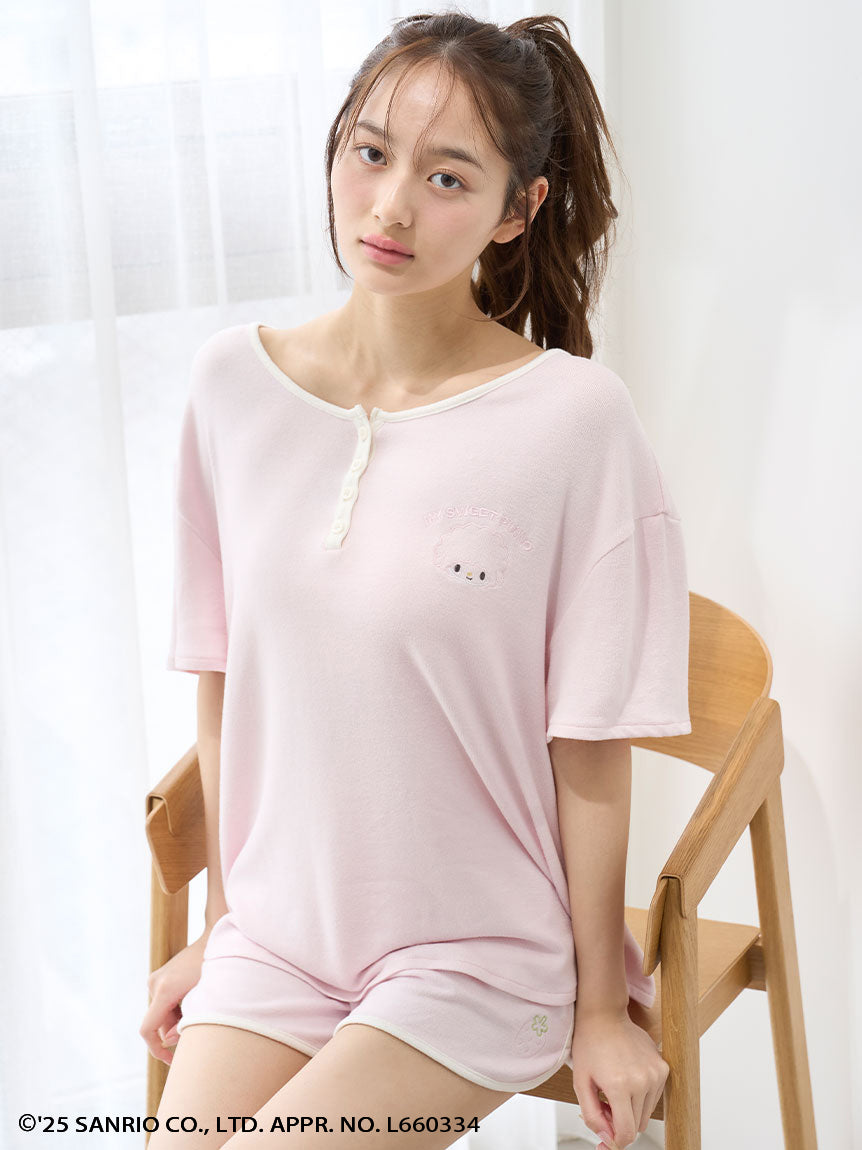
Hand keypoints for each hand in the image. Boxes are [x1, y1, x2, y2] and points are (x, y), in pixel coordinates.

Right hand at [139, 929, 209, 1064]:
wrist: (216, 937)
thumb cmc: (216, 968)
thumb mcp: (206, 998)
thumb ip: (188, 1022)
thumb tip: (169, 1039)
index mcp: (164, 989)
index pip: (148, 1029)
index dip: (157, 1050)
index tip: (171, 1061)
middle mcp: (155, 983)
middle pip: (158, 1023)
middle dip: (174, 1032)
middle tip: (199, 1031)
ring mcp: (156, 979)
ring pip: (162, 1014)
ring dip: (177, 1021)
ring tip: (202, 1010)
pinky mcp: (161, 978)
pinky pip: (164, 1004)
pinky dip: (177, 1011)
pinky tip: (195, 1002)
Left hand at [569, 1004, 668, 1148]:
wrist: (604, 1015)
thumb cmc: (589, 1044)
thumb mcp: (580, 1082)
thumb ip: (592, 1116)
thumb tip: (607, 1138)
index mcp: (620, 1085)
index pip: (626, 1133)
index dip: (614, 1140)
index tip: (605, 1136)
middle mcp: (642, 1081)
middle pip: (637, 1126)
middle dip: (620, 1121)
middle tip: (604, 1103)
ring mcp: (656, 1073)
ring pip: (646, 1113)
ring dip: (631, 1109)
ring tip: (615, 1089)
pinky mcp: (663, 1067)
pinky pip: (654, 1097)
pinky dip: (641, 1096)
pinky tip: (627, 1078)